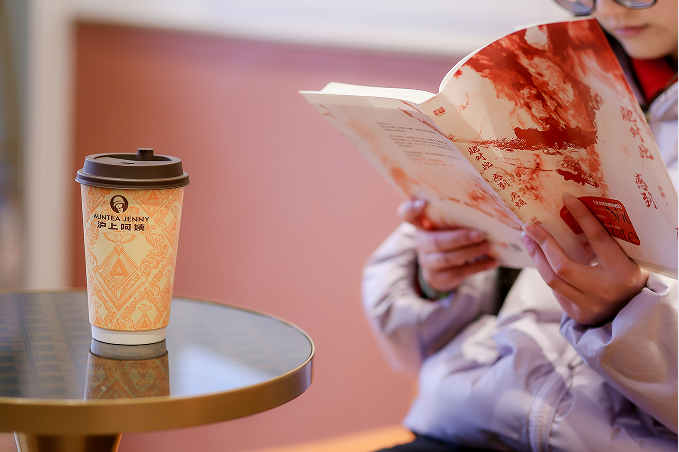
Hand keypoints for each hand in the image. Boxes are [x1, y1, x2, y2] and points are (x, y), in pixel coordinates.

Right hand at [399, 199, 496, 293]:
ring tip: (487, 246)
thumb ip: (453, 216)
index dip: (411, 209)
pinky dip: (477, 267)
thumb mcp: (445, 226)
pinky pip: (458, 273)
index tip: (422, 203)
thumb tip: (486, 207)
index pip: (406, 214)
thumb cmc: (447, 238)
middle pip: (435, 241)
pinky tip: (492, 262)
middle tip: (479, 234)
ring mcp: (428, 261)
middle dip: (458, 238)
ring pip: (447, 258)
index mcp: (421, 225)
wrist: (440, 270)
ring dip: (470, 252)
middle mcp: (421, 243)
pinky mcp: (439, 277)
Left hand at [521, 193, 648, 324]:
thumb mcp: (630, 257)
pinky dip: (547, 271)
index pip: (598, 239)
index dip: (582, 217)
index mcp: (623, 271)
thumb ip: (611, 240)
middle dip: (543, 243)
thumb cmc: (631, 276)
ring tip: (528, 239)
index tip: (567, 199)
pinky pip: (555, 289)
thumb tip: (583, 211)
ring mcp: (588, 305)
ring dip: (537, 256)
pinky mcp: (577, 313)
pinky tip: (541, 258)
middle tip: (529, 226)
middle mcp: (604, 291)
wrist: (635, 311)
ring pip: (551, 279)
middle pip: (562, 265)